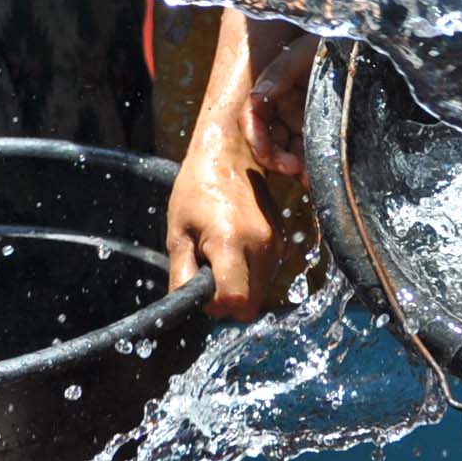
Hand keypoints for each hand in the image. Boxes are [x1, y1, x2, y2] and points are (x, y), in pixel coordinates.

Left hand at [166, 123, 301, 320]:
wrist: (231, 153)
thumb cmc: (199, 188)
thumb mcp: (178, 232)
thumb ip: (182, 276)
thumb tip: (187, 307)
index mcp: (231, 242)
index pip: (235, 302)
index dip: (216, 306)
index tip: (201, 289)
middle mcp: (262, 247)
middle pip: (250, 305)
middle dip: (227, 300)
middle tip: (207, 272)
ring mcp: (277, 245)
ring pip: (259, 293)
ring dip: (239, 285)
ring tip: (218, 253)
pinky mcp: (283, 242)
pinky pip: (266, 276)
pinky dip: (249, 273)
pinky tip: (233, 248)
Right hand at [242, 34, 318, 176]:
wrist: (361, 45)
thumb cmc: (330, 42)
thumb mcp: (304, 52)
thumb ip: (279, 72)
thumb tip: (257, 97)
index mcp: (274, 90)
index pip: (253, 119)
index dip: (256, 140)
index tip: (271, 157)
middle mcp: (284, 108)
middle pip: (269, 141)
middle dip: (277, 160)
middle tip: (295, 170)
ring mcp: (303, 119)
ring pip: (290, 151)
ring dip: (296, 168)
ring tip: (310, 179)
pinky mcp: (323, 127)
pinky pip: (312, 151)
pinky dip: (312, 165)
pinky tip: (319, 175)